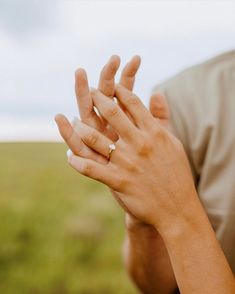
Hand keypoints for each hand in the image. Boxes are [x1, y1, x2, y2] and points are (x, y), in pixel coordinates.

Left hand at [57, 83, 196, 231]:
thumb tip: (158, 91)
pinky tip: (69, 156)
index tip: (109, 85)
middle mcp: (140, 143)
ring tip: (74, 122)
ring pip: (95, 139)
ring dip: (80, 128)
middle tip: (88, 91)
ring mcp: (127, 162)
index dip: (118, 90)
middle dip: (97, 98)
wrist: (177, 208)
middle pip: (112, 113)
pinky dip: (76, 162)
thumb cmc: (176, 173)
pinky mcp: (119, 181)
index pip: (132, 102)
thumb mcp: (173, 141)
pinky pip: (90, 169)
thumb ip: (163, 116)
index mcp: (154, 132)